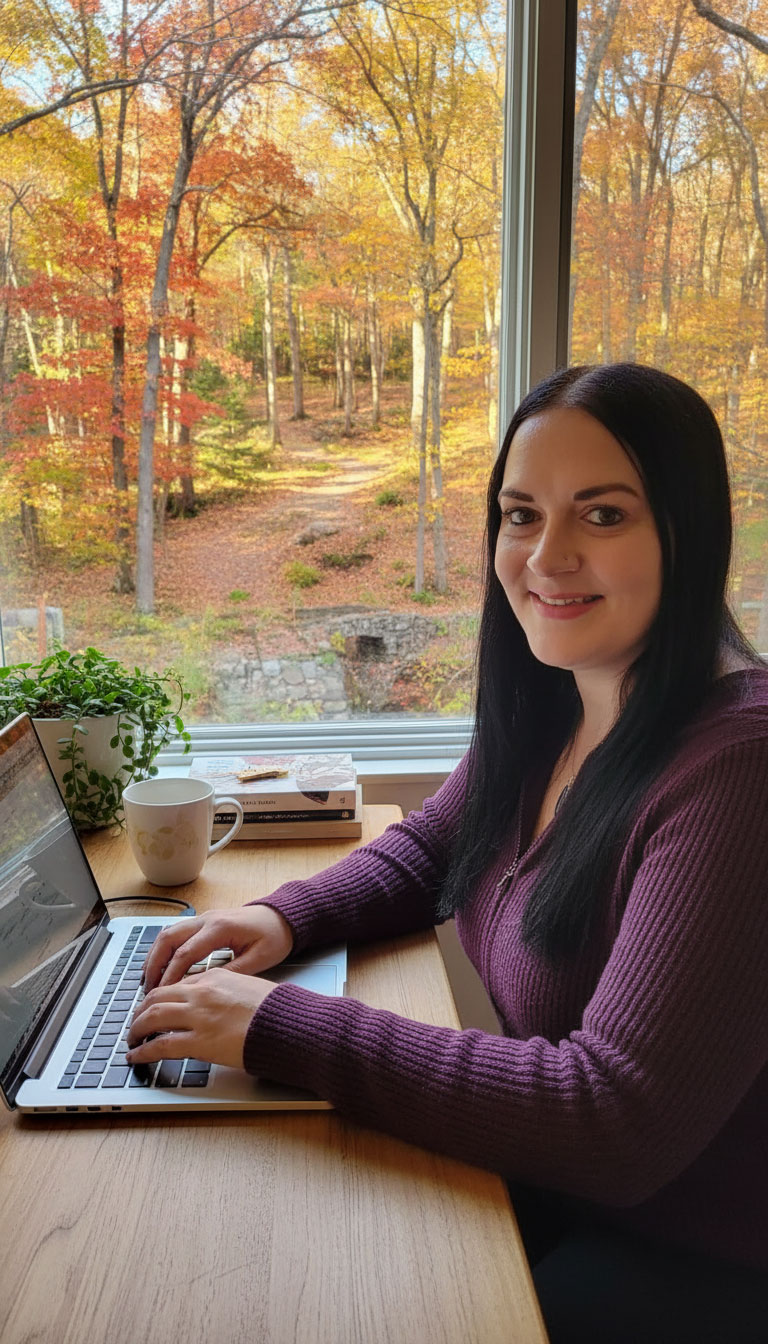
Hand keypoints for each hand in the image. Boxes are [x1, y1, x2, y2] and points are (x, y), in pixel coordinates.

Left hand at [126, 968, 275, 1069]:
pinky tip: (136, 1056)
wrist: (288, 1024)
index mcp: (214, 976)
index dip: (160, 997)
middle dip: (141, 1011)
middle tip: (136, 1022)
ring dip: (137, 1029)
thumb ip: (224, 990)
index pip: (176, 984)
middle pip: (157, 996)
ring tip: (132, 1039)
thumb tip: (212, 1002)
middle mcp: (201, 992)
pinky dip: (143, 1051)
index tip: (154, 1006)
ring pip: (152, 1017)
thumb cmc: (275, 1009)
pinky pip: (161, 1045)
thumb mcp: (247, 987)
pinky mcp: (199, 1042)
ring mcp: (198, 1016)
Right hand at [141, 904, 293, 990]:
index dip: (170, 975)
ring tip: (148, 980)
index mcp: (220, 928)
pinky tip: (159, 965)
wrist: (283, 917)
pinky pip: (176, 933)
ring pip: (168, 933)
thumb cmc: (274, 937)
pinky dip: (164, 949)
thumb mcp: (259, 960)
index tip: (161, 994)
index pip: (186, 953)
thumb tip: (205, 989)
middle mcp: (208, 919)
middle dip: (154, 964)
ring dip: (155, 955)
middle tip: (147, 989)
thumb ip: (232, 973)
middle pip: (168, 939)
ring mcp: (204, 918)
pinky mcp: (204, 922)